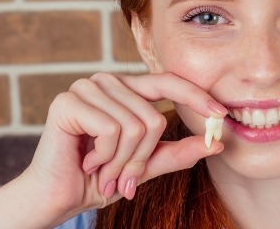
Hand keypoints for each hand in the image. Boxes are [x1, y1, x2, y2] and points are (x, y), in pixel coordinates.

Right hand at [21, 72, 227, 223]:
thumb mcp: (146, 166)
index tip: (222, 115)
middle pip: (153, 117)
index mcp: (127, 90)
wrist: (57, 197)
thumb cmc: (100, 179)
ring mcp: (87, 87)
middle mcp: (108, 82)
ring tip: (103, 171)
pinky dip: (106, 156)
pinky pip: (112, 130)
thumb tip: (217, 143)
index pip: (169, 82)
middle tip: (122, 179)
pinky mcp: (69, 101)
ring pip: (135, 126)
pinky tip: (88, 161)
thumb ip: (178, 152)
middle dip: (141, 158)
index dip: (197, 97)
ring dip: (121, 162)